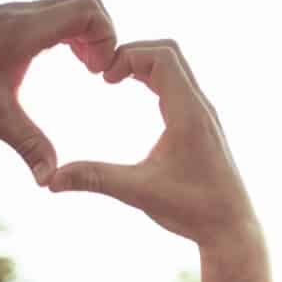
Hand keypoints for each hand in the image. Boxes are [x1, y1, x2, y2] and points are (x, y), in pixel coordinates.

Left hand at [0, 0, 116, 184]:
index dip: (107, 39)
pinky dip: (69, 34)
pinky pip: (53, 15)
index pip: (88, 11)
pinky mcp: (6, 21)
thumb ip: (27, 144)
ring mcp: (14, 14)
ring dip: (87, 35)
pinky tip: (63, 62)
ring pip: (70, 7)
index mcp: (25, 30)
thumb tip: (51, 179)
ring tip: (86, 69)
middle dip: (103, 36)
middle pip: (87, 3)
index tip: (99, 74)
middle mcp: (23, 14)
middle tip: (97, 71)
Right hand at [48, 40, 252, 245]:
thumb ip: (96, 179)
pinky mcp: (202, 125)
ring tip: (114, 79)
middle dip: (133, 54)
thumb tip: (50, 180)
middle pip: (170, 53)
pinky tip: (136, 93)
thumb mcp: (139, 192)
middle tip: (105, 74)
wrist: (231, 227)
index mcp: (188, 114)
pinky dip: (155, 78)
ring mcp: (204, 115)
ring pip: (176, 68)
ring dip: (144, 65)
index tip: (103, 79)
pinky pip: (180, 85)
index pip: (162, 57)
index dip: (128, 56)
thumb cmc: (193, 210)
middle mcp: (200, 108)